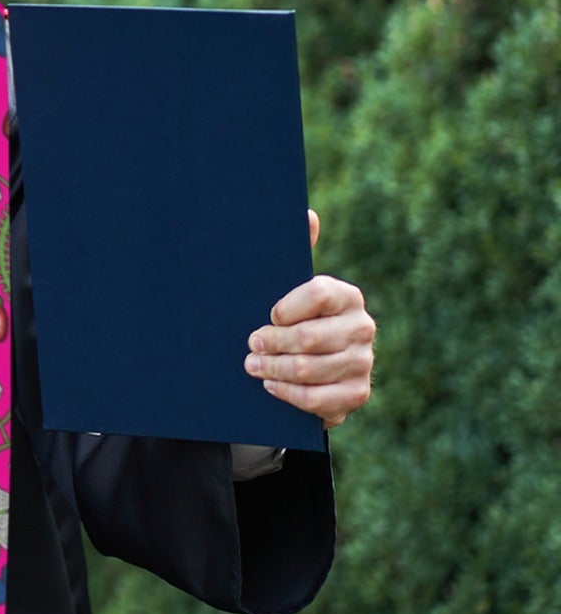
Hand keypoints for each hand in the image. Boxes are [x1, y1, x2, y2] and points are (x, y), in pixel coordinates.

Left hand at [245, 210, 374, 427]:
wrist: (311, 369)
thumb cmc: (293, 320)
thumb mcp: (289, 288)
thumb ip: (297, 252)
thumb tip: (307, 214)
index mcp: (347, 296)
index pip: (317, 293)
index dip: (285, 307)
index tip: (267, 315)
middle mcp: (362, 327)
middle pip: (309, 337)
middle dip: (271, 343)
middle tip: (250, 345)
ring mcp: (362, 363)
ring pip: (309, 369)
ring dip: (273, 369)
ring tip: (252, 366)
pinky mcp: (356, 394)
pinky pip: (317, 399)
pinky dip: (288, 394)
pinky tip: (271, 386)